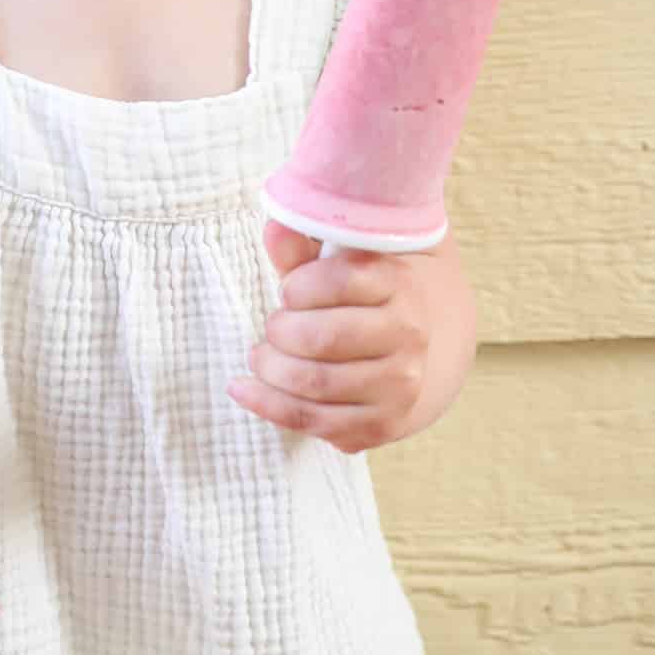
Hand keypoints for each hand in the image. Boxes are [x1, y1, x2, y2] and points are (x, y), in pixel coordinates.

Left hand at [227, 218, 479, 452]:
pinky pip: (314, 419)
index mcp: (400, 285)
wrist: (413, 354)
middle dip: (280, 332)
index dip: (298, 286)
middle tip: (272, 328)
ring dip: (271, 369)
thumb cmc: (358, 303)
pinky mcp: (381, 424)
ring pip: (315, 383)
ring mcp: (399, 385)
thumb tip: (274, 230)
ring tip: (260, 357)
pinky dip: (267, 404)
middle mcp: (408, 335)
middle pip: (323, 338)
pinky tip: (242, 388)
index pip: (342, 280)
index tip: (287, 291)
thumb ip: (302, 252)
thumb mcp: (336, 270)